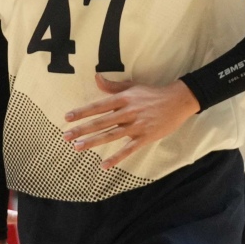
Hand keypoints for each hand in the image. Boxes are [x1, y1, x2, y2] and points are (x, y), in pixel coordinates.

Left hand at [62, 77, 198, 166]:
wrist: (178, 101)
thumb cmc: (152, 93)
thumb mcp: (132, 86)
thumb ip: (113, 86)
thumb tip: (96, 78)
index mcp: (124, 98)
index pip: (99, 106)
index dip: (82, 112)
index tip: (67, 117)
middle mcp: (128, 112)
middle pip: (101, 122)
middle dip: (82, 129)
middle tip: (66, 136)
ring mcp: (137, 126)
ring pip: (111, 135)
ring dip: (93, 142)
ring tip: (78, 147)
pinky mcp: (145, 137)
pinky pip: (129, 150)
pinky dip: (117, 158)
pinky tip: (104, 165)